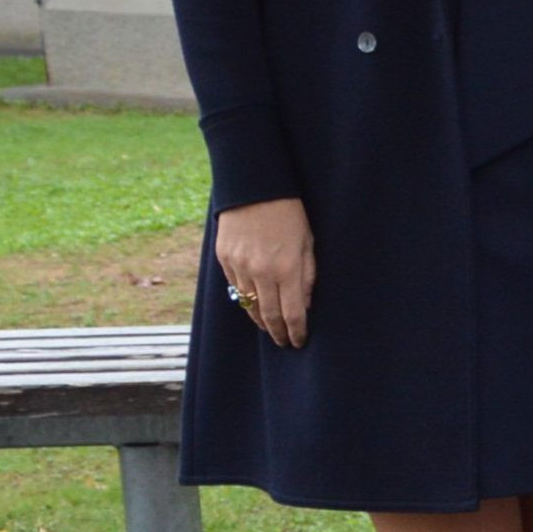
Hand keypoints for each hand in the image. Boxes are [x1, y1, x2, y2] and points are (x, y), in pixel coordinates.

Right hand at [213, 199, 314, 350]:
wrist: (255, 188)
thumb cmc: (290, 214)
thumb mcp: (308, 243)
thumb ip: (307, 276)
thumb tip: (305, 306)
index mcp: (287, 269)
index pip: (292, 314)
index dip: (296, 332)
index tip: (300, 341)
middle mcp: (261, 272)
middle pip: (268, 315)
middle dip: (278, 333)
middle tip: (284, 343)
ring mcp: (239, 266)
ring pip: (248, 305)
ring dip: (260, 320)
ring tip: (270, 329)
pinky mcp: (224, 259)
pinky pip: (235, 287)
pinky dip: (245, 299)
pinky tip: (253, 305)